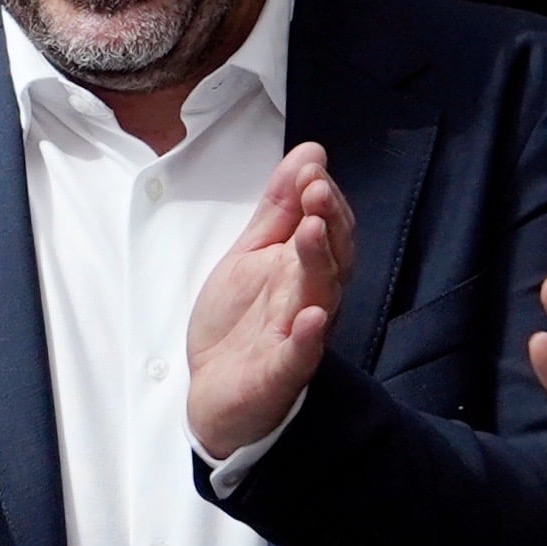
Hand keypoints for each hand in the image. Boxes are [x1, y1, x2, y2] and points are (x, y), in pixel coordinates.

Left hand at [187, 142, 347, 459]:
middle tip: (316, 190)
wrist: (214, 391)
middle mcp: (310, 299)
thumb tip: (309, 154)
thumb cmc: (241, 322)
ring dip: (318, 262)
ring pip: (319, 297)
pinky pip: (300, 355)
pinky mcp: (280, 373)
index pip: (328, 227)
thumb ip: (278, 208)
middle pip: (332, 257)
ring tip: (312, 231)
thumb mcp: (252, 253)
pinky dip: (307, 337)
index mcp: (304, 268)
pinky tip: (311, 316)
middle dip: (327, 221)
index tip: (310, 169)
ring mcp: (297, 336)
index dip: (322, 198)